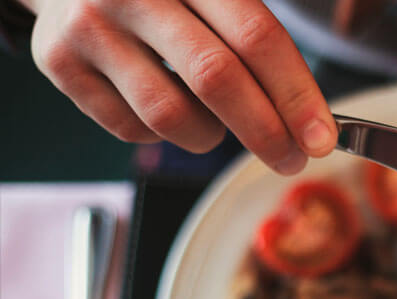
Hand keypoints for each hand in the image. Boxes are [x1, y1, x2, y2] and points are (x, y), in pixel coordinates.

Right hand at [21, 0, 336, 173]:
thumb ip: (257, 42)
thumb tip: (312, 122)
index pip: (256, 37)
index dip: (295, 94)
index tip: (322, 139)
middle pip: (217, 79)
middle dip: (266, 132)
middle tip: (291, 159)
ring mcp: (92, 26)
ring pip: (171, 115)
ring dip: (209, 136)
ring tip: (215, 122)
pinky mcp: (59, 62)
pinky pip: (132, 129)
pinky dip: (163, 135)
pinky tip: (167, 108)